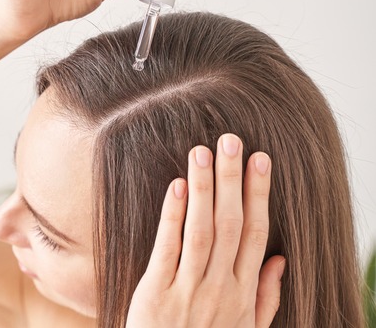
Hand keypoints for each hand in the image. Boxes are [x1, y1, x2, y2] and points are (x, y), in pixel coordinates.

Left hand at [126, 134, 285, 326]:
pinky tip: (177, 186)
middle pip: (231, 224)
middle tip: (230, 140)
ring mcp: (188, 290)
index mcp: (243, 293)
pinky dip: (172, 216)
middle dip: (232, 180)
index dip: (258, 194)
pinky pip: (167, 248)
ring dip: (204, 189)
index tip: (260, 160)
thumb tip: (280, 258)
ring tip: (203, 151)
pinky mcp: (156, 293)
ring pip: (201, 231)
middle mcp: (220, 288)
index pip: (255, 233)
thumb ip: (265, 296)